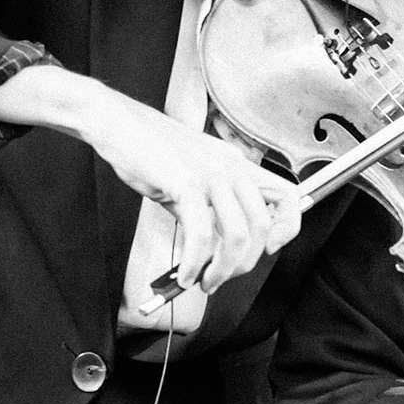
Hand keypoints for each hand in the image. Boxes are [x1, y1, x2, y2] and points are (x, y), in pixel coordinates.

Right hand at [89, 97, 301, 293]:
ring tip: (204, 281)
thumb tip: (210, 249)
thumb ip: (205, 209)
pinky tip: (185, 272)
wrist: (115, 123)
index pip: (288, 196)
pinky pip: (201, 234)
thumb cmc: (146, 149)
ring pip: (237, 234)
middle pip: (262, 224)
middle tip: (222, 277)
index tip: (267, 248)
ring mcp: (211, 173)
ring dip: (223, 270)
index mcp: (236, 164)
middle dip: (244, 262)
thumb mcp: (188, 179)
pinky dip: (195, 263)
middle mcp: (231, 167)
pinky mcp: (187, 182)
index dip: (287, 227)